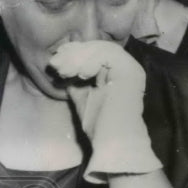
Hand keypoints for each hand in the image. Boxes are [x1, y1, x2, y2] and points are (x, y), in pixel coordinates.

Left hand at [48, 40, 161, 182]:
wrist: (112, 141)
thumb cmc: (99, 125)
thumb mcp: (81, 96)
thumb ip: (75, 81)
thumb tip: (61, 66)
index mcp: (117, 73)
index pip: (95, 51)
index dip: (74, 51)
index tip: (56, 61)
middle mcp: (127, 68)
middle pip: (98, 46)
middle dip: (73, 53)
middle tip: (56, 65)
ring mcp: (131, 69)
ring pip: (102, 47)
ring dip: (78, 57)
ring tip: (65, 72)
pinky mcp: (130, 71)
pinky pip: (108, 54)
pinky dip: (90, 61)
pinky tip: (81, 75)